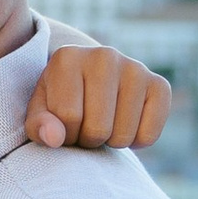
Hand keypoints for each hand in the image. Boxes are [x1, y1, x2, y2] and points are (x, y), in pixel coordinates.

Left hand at [27, 44, 168, 151]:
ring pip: (122, 135)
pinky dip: (136, 142)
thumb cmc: (59, 103)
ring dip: (110, 142)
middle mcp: (104, 56)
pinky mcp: (159, 85)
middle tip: (84, 126)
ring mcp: (135, 68)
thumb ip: (38, 126)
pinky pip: (149, 135)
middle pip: (97, 129)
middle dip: (87, 139)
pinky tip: (126, 125)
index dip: (63, 134)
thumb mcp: (40, 113)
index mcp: (68, 58)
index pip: (67, 118)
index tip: (62, 125)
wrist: (91, 88)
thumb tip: (55, 137)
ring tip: (103, 123)